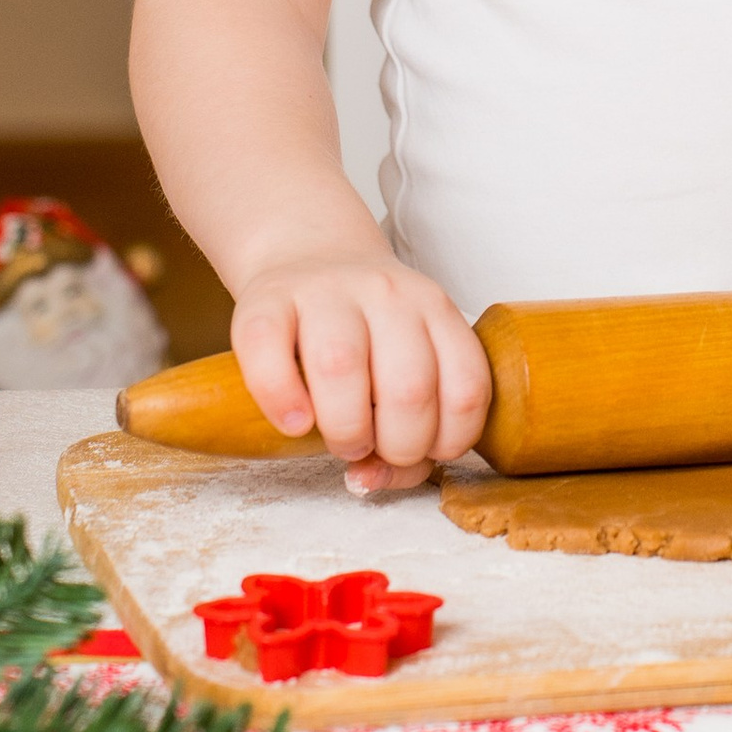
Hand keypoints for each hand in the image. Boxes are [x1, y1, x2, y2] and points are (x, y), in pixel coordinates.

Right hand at [229, 254, 493, 495]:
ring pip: (340, 366)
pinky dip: (281, 401)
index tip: (424, 451)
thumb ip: (411, 426)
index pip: (466, 390)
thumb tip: (369, 477)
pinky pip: (268, 353)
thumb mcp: (405, 361)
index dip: (448, 442)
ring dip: (344, 429)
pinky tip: (295, 422)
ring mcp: (325, 291)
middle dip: (396, 446)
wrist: (307, 255)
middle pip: (408, 387)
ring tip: (341, 440)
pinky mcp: (265, 299)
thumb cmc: (363, 331)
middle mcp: (388, 293)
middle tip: (376, 449)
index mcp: (435, 309)